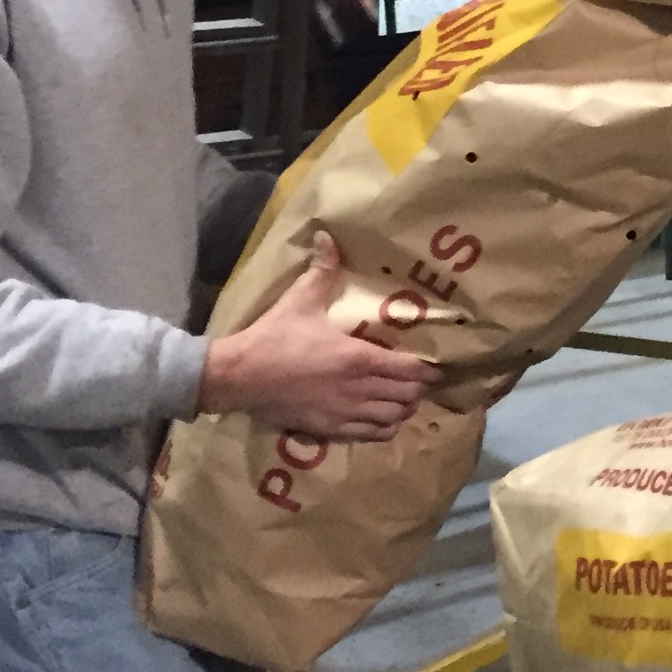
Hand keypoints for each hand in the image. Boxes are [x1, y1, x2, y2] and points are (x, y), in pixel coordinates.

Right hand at [197, 231, 436, 440]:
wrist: (238, 377)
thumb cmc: (273, 338)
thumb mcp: (300, 301)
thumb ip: (321, 271)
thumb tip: (327, 235)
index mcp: (359, 358)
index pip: (411, 370)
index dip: (427, 369)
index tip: (433, 364)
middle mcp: (359, 389)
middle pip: (408, 396)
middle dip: (418, 389)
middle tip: (418, 379)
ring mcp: (345, 413)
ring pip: (393, 418)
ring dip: (403, 409)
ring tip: (403, 398)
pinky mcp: (329, 429)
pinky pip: (371, 435)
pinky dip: (384, 428)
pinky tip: (382, 418)